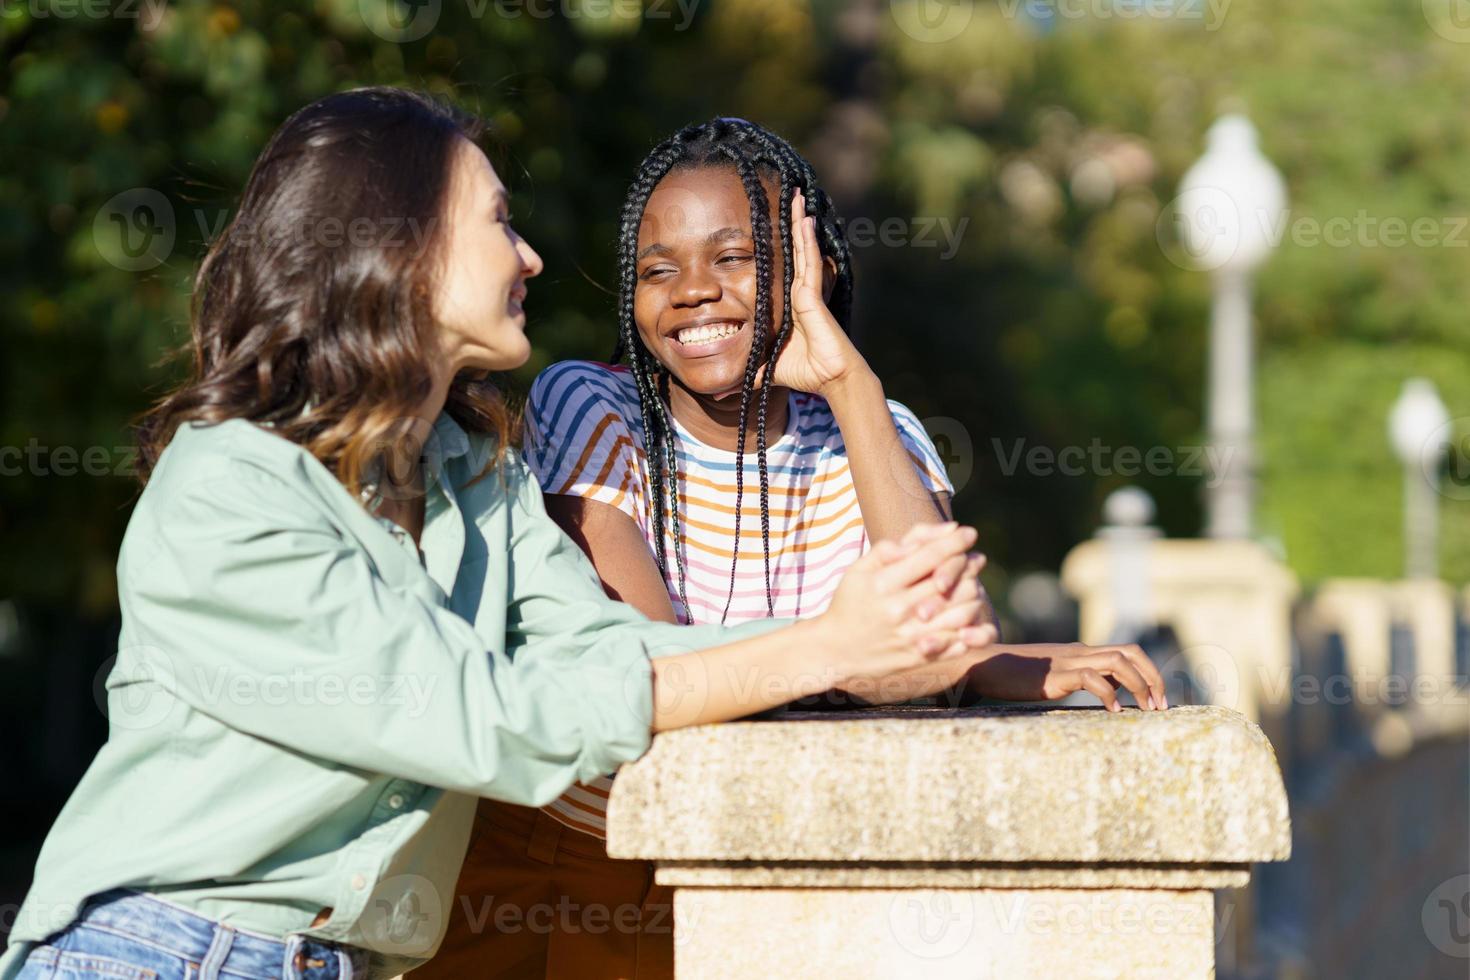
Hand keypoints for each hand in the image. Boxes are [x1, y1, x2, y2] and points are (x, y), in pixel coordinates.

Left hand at [761, 189, 868, 395]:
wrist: (829, 379)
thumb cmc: (803, 372)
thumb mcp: (765, 369)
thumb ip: (746, 374)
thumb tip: (720, 391)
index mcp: (787, 304)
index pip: (781, 268)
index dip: (780, 246)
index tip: (771, 224)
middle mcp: (799, 292)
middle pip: (793, 251)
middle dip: (791, 224)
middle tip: (789, 196)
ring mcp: (807, 291)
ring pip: (801, 249)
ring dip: (799, 222)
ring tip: (797, 196)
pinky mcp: (812, 295)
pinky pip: (807, 261)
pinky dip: (806, 239)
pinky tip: (805, 218)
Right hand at [814, 522, 991, 688]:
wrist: (834, 651)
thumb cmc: (849, 603)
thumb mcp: (859, 569)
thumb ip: (891, 548)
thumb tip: (932, 532)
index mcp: (883, 584)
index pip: (929, 557)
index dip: (954, 542)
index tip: (969, 533)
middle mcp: (899, 610)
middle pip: (949, 582)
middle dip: (968, 565)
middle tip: (975, 559)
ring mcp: (911, 637)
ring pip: (961, 613)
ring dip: (974, 595)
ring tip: (973, 585)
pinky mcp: (919, 657)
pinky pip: (958, 642)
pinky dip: (971, 627)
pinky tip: (968, 613)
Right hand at [966, 642, 1168, 712]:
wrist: (982, 666)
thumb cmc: (1013, 675)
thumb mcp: (1053, 675)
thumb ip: (1079, 678)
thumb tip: (1109, 691)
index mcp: (1080, 652)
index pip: (1127, 651)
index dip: (1150, 672)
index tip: (1158, 699)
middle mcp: (1079, 652)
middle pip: (1131, 652)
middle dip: (1153, 677)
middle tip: (1161, 706)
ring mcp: (1068, 662)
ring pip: (1118, 661)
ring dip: (1139, 685)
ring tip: (1144, 710)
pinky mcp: (1055, 676)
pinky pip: (1092, 678)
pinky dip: (1109, 694)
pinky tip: (1112, 711)